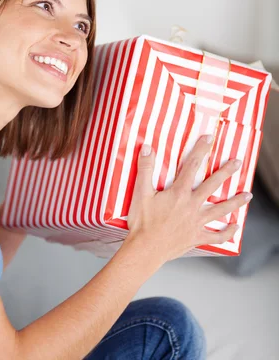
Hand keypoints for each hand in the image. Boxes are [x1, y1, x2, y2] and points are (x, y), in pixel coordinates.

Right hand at [125, 135, 250, 262]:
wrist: (145, 249)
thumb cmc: (142, 222)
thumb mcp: (140, 193)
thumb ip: (145, 169)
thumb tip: (147, 147)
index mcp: (179, 193)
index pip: (192, 165)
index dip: (201, 149)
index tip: (209, 138)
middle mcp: (191, 206)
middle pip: (213, 185)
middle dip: (226, 172)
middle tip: (238, 162)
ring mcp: (196, 222)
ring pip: (220, 210)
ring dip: (235, 202)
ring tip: (247, 195)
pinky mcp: (196, 237)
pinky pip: (216, 236)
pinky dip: (227, 233)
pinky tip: (235, 228)